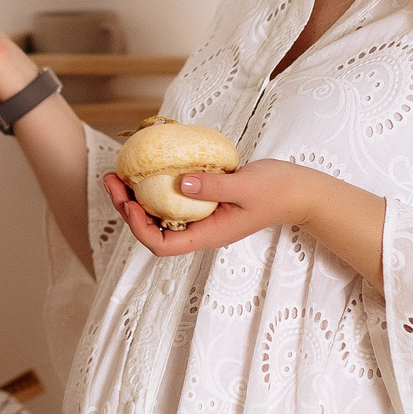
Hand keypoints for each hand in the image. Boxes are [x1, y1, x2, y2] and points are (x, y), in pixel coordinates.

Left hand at [101, 160, 332, 256]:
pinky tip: (149, 168)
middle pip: (152, 230)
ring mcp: (202, 217)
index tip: (127, 202)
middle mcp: (200, 230)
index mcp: (207, 234)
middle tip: (112, 179)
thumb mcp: (245, 186)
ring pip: (159, 215)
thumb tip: (180, 182)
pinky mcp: (205, 202)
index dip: (138, 227)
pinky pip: (172, 200)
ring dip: (136, 197)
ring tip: (120, 174)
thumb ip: (213, 186)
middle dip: (127, 207)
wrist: (301, 191)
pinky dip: (155, 187)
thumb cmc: (277, 190)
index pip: (161, 245)